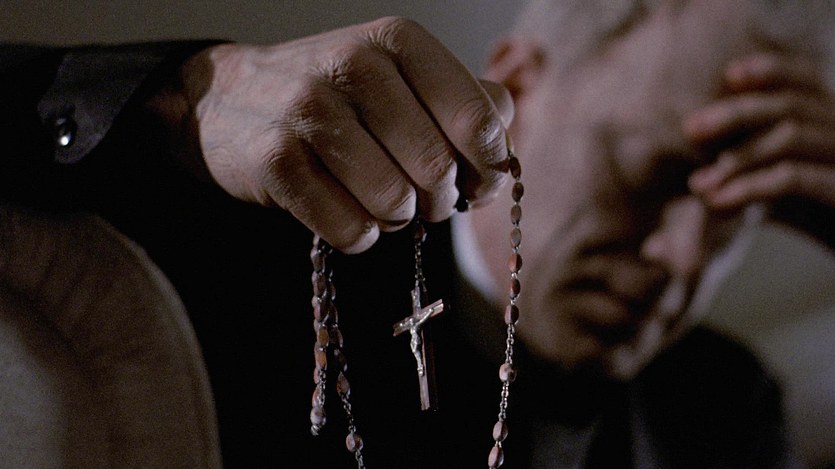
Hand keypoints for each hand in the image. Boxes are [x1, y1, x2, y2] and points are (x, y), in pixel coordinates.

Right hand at [165, 17, 512, 253]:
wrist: (230, 100)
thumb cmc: (335, 97)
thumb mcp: (401, 78)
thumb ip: (465, 102)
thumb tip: (505, 150)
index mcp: (398, 41)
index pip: (477, 118)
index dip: (488, 166)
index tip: (478, 184)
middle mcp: (354, 64)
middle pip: (437, 170)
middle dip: (437, 200)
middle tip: (420, 198)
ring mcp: (308, 110)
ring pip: (393, 203)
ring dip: (393, 218)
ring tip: (376, 200)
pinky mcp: (276, 160)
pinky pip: (349, 229)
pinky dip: (357, 235)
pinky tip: (343, 212)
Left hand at [683, 52, 834, 243]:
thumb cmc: (820, 216)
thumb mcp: (782, 188)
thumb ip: (748, 175)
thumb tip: (695, 179)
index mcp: (832, 122)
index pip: (806, 81)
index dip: (771, 70)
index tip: (729, 73)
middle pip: (791, 105)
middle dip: (736, 113)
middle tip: (689, 128)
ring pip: (791, 137)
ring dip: (737, 157)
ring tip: (697, 184)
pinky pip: (795, 178)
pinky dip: (750, 186)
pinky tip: (718, 202)